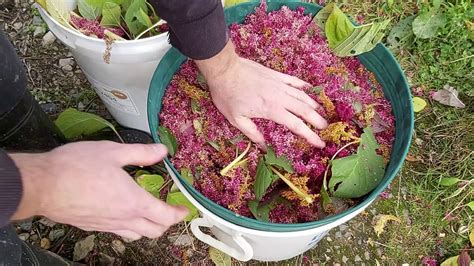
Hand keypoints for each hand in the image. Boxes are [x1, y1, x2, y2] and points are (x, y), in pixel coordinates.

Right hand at [10, 141, 187, 239]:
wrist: (41, 185)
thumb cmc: (75, 167)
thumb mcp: (113, 152)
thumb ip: (141, 153)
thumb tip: (161, 150)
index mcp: (133, 202)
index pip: (165, 216)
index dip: (179, 214)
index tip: (184, 208)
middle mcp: (123, 218)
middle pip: (154, 231)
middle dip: (166, 222)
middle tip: (168, 209)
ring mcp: (107, 225)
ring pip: (137, 235)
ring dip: (148, 226)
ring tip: (149, 211)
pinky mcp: (93, 227)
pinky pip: (118, 232)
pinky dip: (129, 227)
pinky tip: (123, 212)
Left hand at [195, 42, 327, 147]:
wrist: (225, 69)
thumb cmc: (228, 95)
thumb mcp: (236, 119)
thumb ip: (252, 133)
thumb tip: (263, 147)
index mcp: (272, 110)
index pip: (296, 125)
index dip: (309, 135)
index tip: (320, 143)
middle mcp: (280, 97)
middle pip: (305, 110)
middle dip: (317, 120)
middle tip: (326, 128)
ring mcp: (280, 84)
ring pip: (303, 96)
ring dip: (314, 105)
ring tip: (322, 113)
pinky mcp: (277, 75)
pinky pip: (295, 81)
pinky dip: (305, 86)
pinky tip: (311, 90)